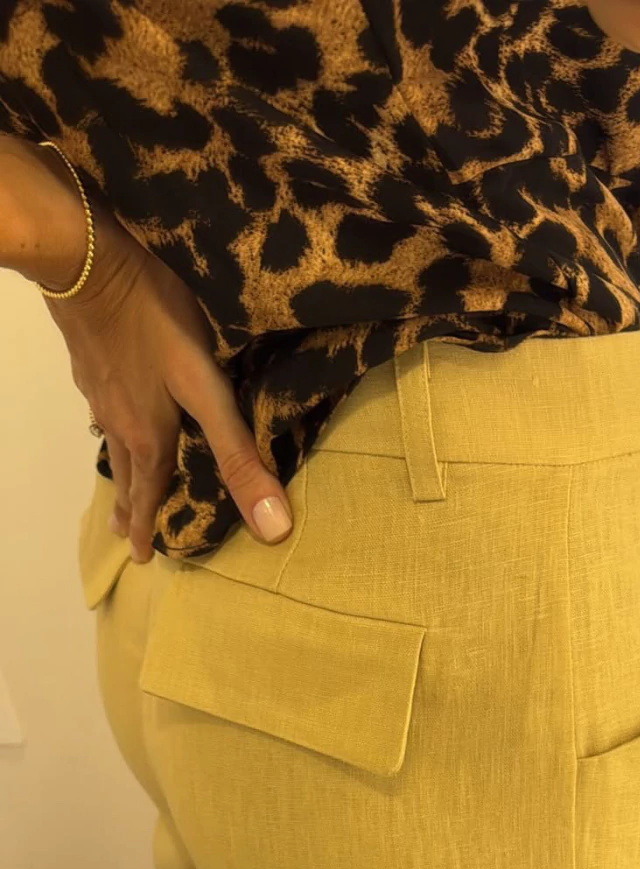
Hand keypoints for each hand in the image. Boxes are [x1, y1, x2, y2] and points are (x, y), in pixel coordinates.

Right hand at [45, 186, 292, 563]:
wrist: (88, 261)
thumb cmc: (154, 320)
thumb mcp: (206, 389)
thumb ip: (238, 454)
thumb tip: (272, 527)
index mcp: (150, 438)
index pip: (151, 495)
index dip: (148, 527)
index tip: (142, 558)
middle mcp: (121, 423)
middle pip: (127, 478)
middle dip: (130, 510)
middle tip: (127, 537)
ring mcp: (101, 392)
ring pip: (112, 446)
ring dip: (118, 476)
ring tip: (118, 494)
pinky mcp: (91, 363)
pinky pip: (102, 412)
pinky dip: (109, 432)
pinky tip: (110, 418)